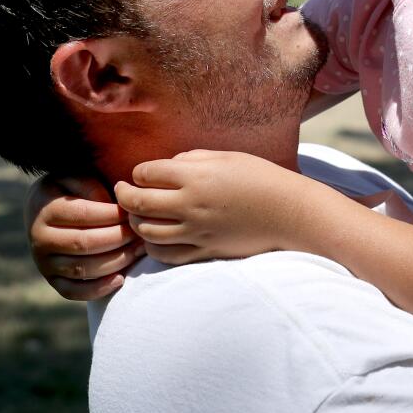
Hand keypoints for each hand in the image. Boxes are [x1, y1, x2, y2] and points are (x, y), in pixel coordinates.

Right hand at [26, 173, 144, 299]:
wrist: (44, 212)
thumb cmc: (70, 191)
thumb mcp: (76, 178)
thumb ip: (92, 186)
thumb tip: (111, 205)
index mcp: (46, 208)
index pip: (84, 215)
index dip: (113, 216)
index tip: (135, 213)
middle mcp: (40, 238)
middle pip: (84, 243)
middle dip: (119, 239)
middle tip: (142, 233)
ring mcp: (43, 262)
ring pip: (82, 269)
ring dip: (116, 262)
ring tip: (138, 251)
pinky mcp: (51, 280)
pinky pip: (73, 292)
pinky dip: (98, 289)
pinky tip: (120, 278)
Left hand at [113, 149, 325, 264]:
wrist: (289, 213)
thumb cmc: (261, 178)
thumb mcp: (226, 157)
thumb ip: (192, 159)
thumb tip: (167, 167)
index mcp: (195, 176)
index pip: (146, 173)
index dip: (138, 172)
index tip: (140, 174)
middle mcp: (190, 205)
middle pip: (138, 203)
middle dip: (124, 196)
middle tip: (123, 192)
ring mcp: (196, 231)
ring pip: (146, 232)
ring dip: (136, 223)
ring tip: (139, 215)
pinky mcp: (204, 251)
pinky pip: (166, 255)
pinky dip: (153, 247)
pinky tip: (156, 239)